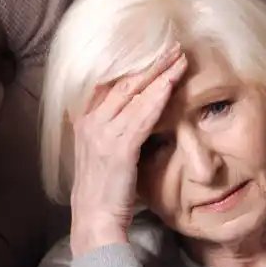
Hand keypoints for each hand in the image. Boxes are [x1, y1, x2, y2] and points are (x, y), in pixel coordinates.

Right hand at [68, 40, 188, 252]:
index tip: (155, 50)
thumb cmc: (105, 192)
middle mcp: (90, 121)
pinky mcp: (118, 148)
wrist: (94, 221)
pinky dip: (159, 96)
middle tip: (174, 45)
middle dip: (151, 62)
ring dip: (160, 72)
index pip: (111, 83)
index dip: (133, 65)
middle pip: (124, 81)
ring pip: (134, 93)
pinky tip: (173, 83)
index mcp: (85, 121)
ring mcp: (102, 133)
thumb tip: (138, 118)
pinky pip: (142, 115)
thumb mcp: (105, 155)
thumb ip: (115, 133)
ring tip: (180, 56)